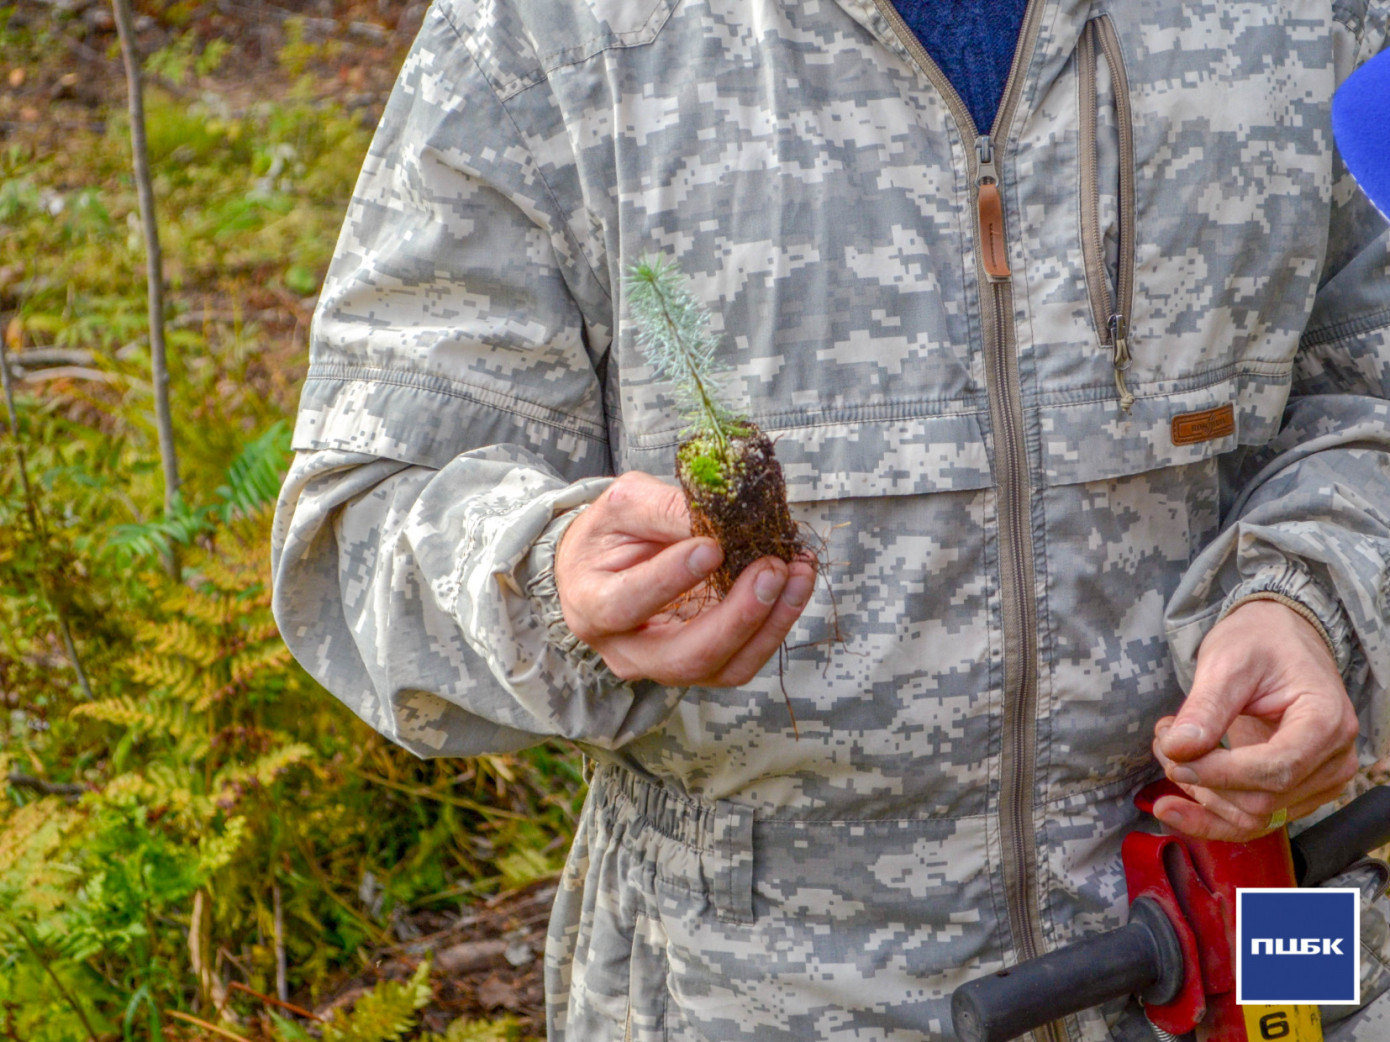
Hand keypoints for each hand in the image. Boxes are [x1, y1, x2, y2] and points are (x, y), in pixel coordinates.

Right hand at [554, 471, 815, 686]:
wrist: (607, 566)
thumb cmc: (610, 534)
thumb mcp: (624, 505)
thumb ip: (665, 509)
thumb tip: (721, 516)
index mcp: (592, 606)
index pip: (627, 604)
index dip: (670, 579)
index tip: (712, 546)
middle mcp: (628, 651)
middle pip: (686, 656)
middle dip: (737, 616)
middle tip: (771, 568)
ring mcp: (668, 666)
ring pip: (725, 667)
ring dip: (770, 622)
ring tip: (798, 572)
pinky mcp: (704, 665)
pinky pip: (746, 658)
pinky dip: (777, 622)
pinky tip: (795, 583)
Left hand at [1151, 599, 1358, 841]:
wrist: (1280, 639)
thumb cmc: (1260, 642)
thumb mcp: (1227, 662)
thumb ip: (1205, 708)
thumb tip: (1177, 750)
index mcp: (1327, 720)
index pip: (1276, 769)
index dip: (1219, 773)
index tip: (1173, 758)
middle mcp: (1333, 759)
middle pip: (1262, 799)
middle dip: (1202, 779)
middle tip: (1164, 738)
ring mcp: (1319, 781)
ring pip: (1253, 816)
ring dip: (1200, 795)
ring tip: (1170, 750)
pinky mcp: (1297, 792)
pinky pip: (1254, 819)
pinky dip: (1210, 813)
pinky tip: (1175, 804)